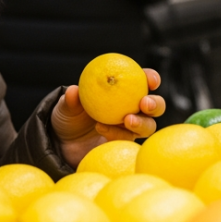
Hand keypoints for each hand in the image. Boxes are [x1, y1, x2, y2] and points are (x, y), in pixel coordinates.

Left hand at [51, 69, 165, 166]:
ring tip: (127, 120)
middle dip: (155, 104)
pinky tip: (102, 129)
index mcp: (123, 90)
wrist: (65, 143)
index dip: (151, 78)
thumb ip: (70, 100)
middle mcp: (132, 108)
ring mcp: (130, 128)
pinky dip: (118, 134)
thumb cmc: (69, 117)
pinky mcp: (125, 143)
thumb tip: (73, 91)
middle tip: (144, 103)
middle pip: (155, 105)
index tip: (151, 81)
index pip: (143, 80)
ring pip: (148, 126)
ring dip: (142, 123)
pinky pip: (128, 139)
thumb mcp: (66, 107)